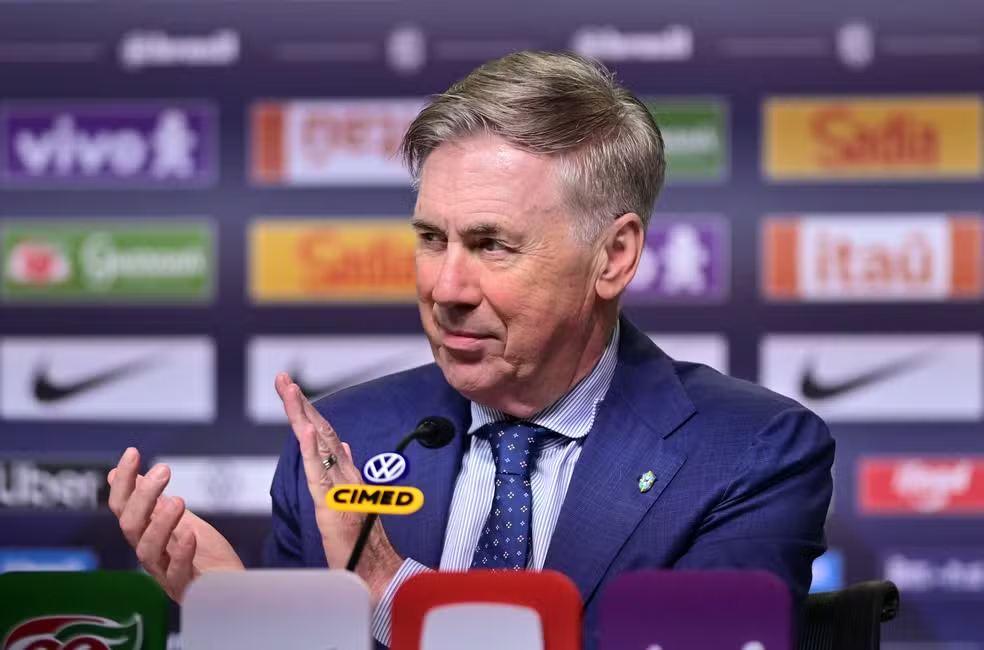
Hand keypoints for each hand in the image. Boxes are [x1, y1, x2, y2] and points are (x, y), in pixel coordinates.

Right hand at [107, 447, 244, 602]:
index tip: (133, 453)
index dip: (125, 482)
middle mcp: (151, 554)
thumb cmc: (203, 556)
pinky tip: (191, 535)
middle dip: (143, 496)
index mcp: (146, 535)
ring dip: (160, 523)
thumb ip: (151, 502)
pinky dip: (181, 554)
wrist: (232, 587)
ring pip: (147, 551)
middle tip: (164, 470)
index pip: (124, 508)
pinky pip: (177, 574)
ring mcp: (166, 573)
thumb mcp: (178, 521)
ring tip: (177, 500)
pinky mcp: (188, 588)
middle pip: (131, 527)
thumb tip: (117, 474)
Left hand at [274, 372, 402, 604]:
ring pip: (318, 443)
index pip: (324, 435)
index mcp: (347, 474)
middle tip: (282, 379)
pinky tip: (302, 429)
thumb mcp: (351, 501)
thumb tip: (341, 444)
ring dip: (302, 414)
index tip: (291, 390)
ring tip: (289, 390)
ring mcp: (340, 487)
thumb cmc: (363, 543)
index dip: (307, 411)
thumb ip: (346, 472)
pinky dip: (310, 448)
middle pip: (320, 430)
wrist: (379, 572)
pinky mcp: (332, 504)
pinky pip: (319, 471)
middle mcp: (345, 474)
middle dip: (299, 403)